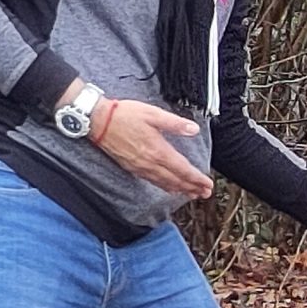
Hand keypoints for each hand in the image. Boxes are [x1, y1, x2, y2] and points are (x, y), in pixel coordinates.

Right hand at [92, 96, 212, 196]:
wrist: (98, 121)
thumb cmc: (124, 115)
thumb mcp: (153, 113)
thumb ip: (175, 123)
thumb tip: (193, 129)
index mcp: (158, 150)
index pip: (183, 169)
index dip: (197, 178)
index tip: (208, 184)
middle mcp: (149, 163)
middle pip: (176, 180)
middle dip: (192, 188)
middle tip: (205, 194)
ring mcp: (139, 167)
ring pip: (164, 183)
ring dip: (180, 190)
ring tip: (192, 194)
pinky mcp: (131, 167)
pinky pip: (152, 181)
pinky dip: (165, 186)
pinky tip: (169, 187)